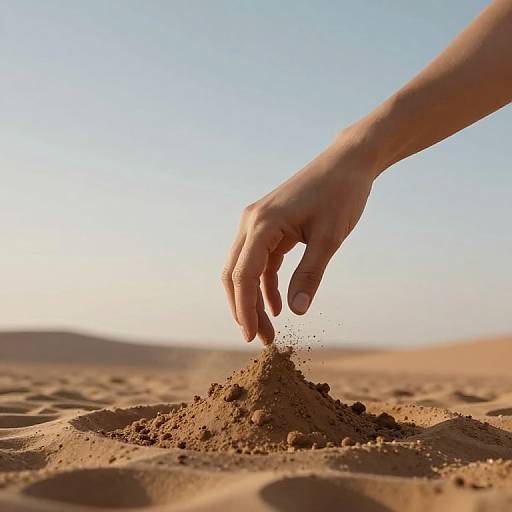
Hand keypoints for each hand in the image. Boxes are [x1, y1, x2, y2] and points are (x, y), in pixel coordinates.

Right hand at [222, 133, 376, 343]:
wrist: (348, 162)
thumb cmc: (341, 194)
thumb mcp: (329, 239)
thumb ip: (310, 275)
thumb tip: (296, 312)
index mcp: (261, 224)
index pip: (243, 275)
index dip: (245, 310)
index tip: (254, 338)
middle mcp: (251, 222)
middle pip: (235, 274)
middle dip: (245, 309)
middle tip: (262, 340)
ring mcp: (257, 222)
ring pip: (245, 269)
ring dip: (254, 299)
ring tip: (270, 329)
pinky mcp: (269, 225)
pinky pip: (260, 260)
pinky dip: (266, 284)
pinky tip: (278, 305)